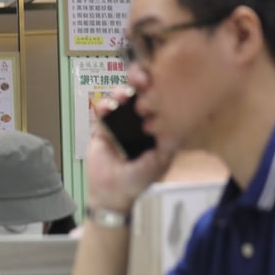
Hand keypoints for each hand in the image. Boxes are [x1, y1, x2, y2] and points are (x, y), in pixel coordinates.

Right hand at [85, 88, 172, 211]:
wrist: (108, 193)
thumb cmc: (135, 183)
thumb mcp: (153, 169)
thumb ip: (160, 154)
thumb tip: (170, 135)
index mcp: (157, 131)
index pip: (161, 105)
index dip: (160, 92)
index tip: (160, 85)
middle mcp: (141, 124)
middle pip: (141, 96)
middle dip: (140, 85)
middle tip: (141, 81)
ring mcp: (122, 124)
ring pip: (122, 100)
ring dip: (121, 93)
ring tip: (122, 95)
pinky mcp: (104, 127)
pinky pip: (103, 111)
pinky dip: (104, 106)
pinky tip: (105, 108)